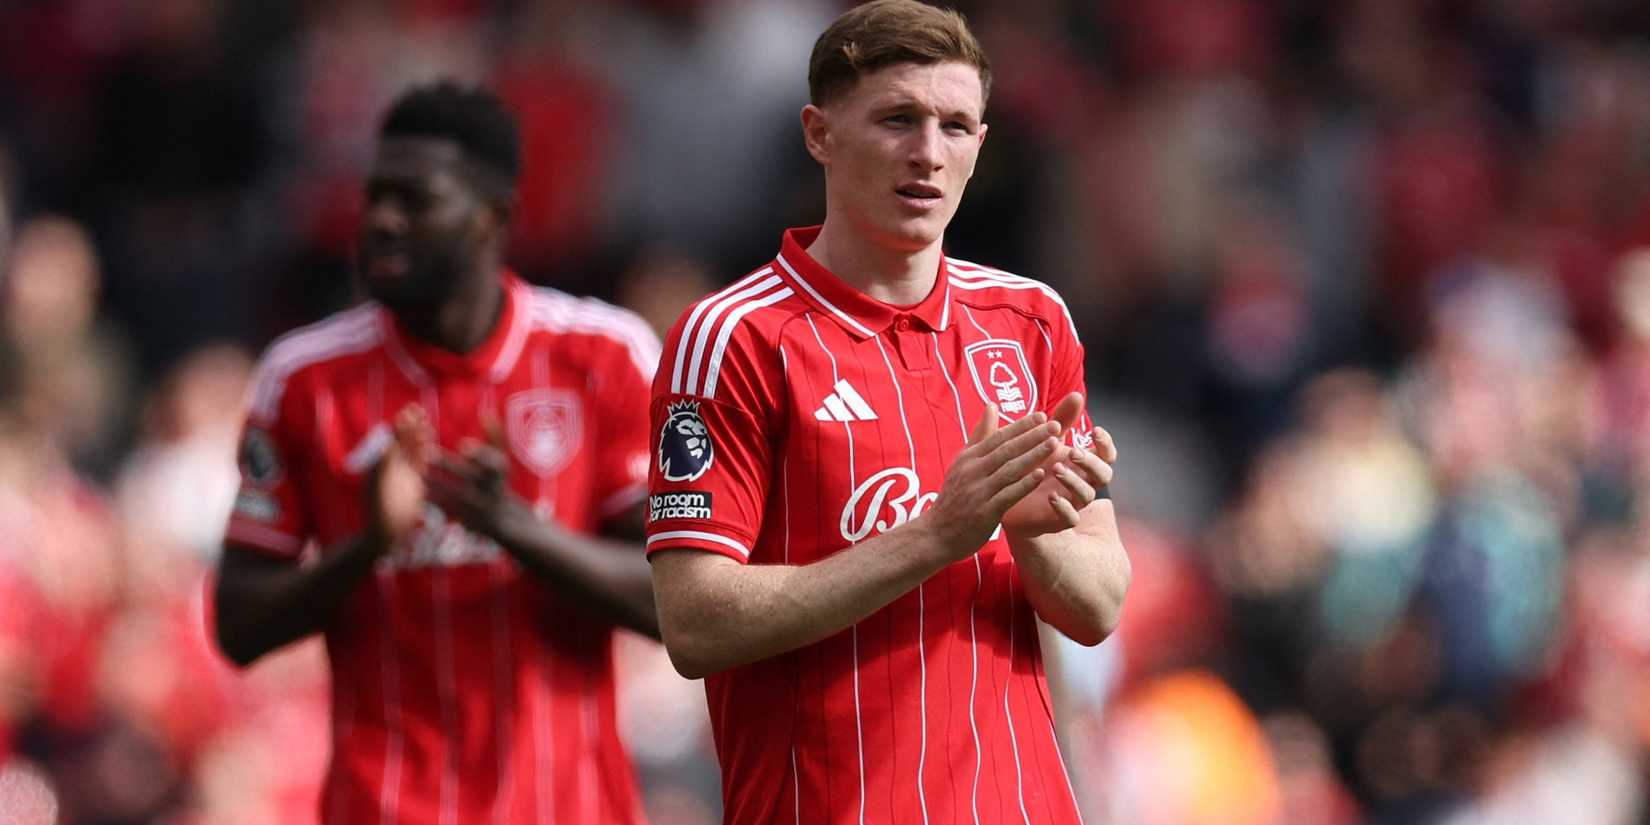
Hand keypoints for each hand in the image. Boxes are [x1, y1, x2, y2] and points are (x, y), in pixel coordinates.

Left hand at [366, 405, 435, 554]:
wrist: (385, 533)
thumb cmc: (377, 511)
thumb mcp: (378, 486)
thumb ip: (381, 465)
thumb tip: (385, 444)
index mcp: (381, 464)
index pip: (392, 439)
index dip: (399, 426)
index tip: (407, 412)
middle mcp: (392, 467)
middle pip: (403, 441)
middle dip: (410, 426)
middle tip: (418, 409)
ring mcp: (404, 475)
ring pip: (413, 450)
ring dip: (419, 435)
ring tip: (426, 421)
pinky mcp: (415, 484)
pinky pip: (421, 463)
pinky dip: (425, 451)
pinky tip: (431, 441)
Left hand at [425, 414, 533, 546]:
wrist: (503, 521)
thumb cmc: (498, 482)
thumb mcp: (502, 460)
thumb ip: (494, 436)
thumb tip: (486, 411)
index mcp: (500, 475)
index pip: (493, 464)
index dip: (480, 455)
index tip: (463, 445)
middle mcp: (491, 492)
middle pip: (470, 478)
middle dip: (449, 466)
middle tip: (427, 452)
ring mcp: (479, 509)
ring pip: (455, 496)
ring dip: (436, 484)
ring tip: (418, 471)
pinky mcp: (466, 521)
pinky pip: (447, 511)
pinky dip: (433, 502)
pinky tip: (417, 492)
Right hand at [919, 403, 1061, 559]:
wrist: (936, 534)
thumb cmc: (954, 497)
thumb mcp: (962, 463)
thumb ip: (980, 436)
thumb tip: (992, 405)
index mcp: (968, 458)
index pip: (998, 437)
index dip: (1021, 426)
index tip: (1042, 415)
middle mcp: (972, 471)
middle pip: (1007, 449)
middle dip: (1033, 436)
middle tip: (1055, 425)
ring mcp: (978, 491)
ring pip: (1010, 469)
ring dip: (1034, 455)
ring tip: (1054, 444)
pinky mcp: (984, 512)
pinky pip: (1007, 495)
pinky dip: (1024, 484)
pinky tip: (1041, 475)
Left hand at [1002, 393, 1116, 537]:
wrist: (1006, 495)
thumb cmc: (1031, 463)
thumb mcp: (1044, 438)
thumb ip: (1061, 419)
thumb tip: (1077, 394)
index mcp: (1083, 462)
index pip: (1107, 454)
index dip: (1106, 444)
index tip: (1094, 431)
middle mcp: (1083, 481)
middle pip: (1104, 474)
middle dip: (1092, 462)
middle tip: (1074, 451)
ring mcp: (1073, 501)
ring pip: (1087, 495)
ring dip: (1074, 480)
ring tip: (1055, 468)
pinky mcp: (1059, 519)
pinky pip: (1071, 518)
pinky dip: (1064, 507)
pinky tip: (1051, 495)